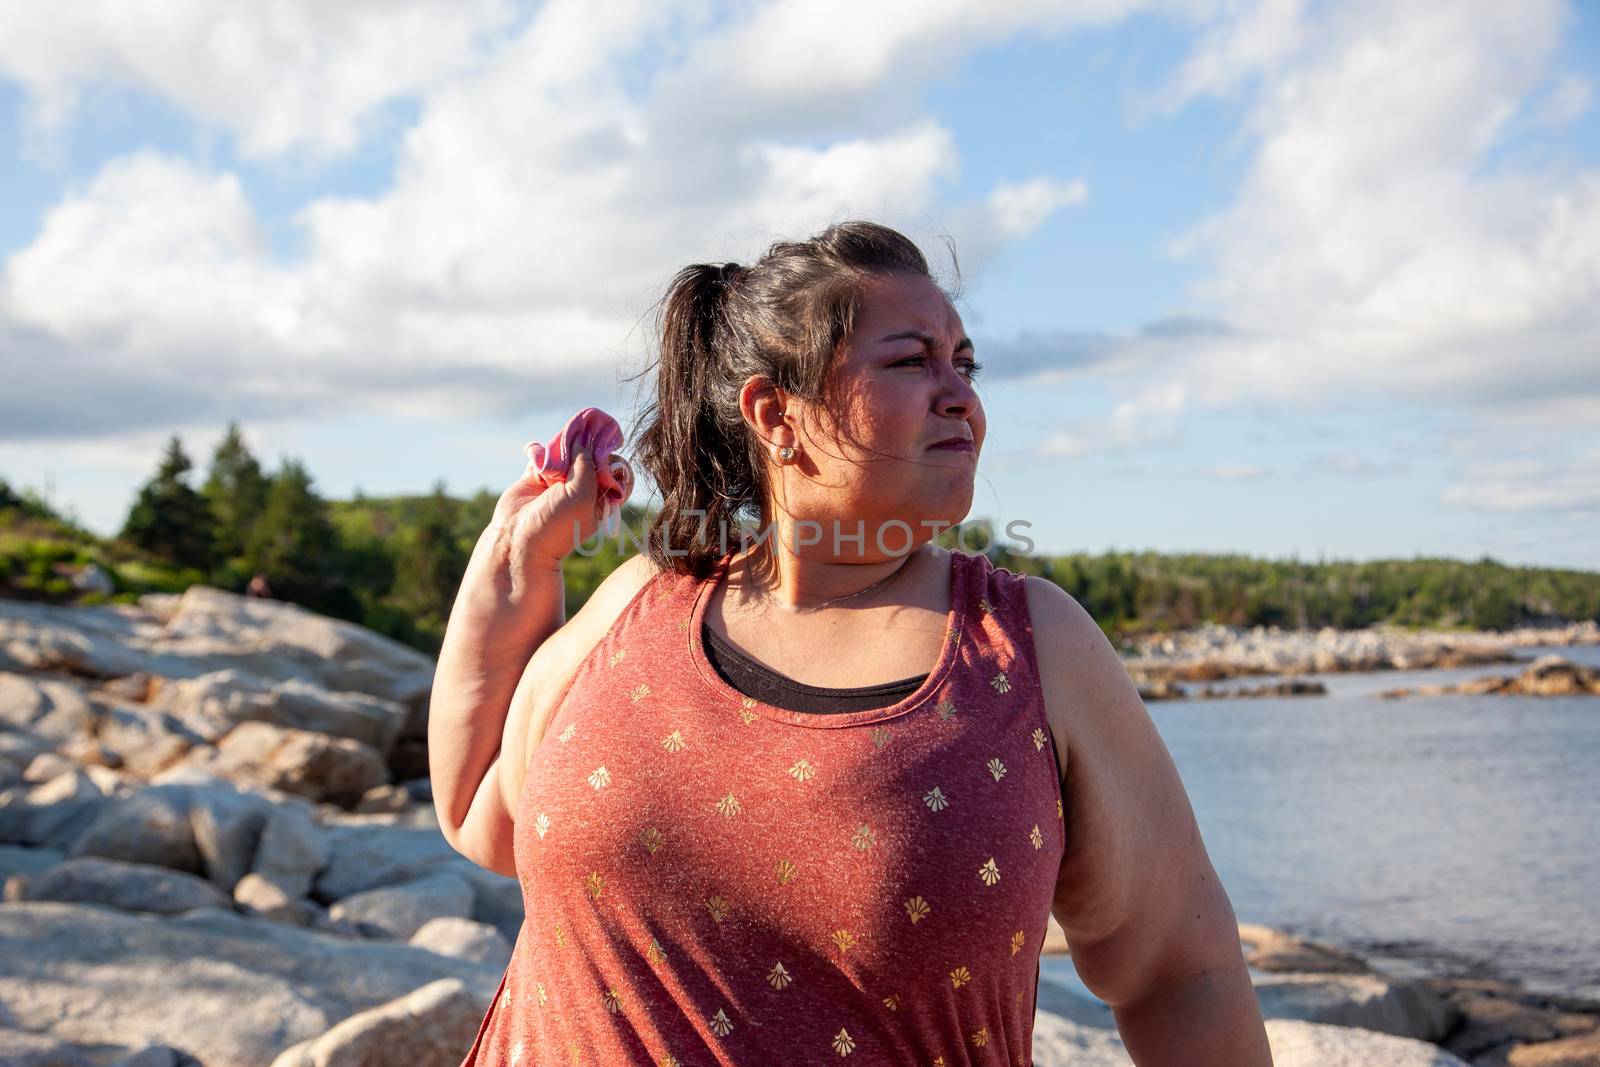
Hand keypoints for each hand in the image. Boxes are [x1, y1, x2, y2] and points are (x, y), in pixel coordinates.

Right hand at [487, 442, 613, 566]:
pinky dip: (539, 452)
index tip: (600, 445)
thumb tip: (583, 440)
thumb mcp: (581, 494)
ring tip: (554, 454)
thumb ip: (587, 465)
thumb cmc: (556, 524)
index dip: (608, 455)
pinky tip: (536, 454)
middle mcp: (581, 490)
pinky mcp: (536, 479)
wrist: (518, 541)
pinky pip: (541, 456)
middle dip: (582, 447)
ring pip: (565, 453)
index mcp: (600, 499)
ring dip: (559, 448)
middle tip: (574, 442)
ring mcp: (558, 483)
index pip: (612, 469)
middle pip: (588, 456)